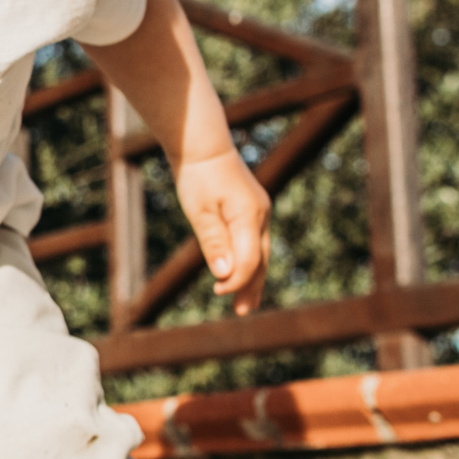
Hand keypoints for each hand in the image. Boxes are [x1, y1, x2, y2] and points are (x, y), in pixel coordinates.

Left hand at [174, 148, 269, 314]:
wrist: (204, 146)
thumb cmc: (197, 177)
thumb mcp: (199, 211)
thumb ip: (213, 243)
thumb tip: (225, 275)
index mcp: (248, 215)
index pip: (249, 260)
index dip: (236, 281)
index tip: (218, 292)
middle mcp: (261, 215)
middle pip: (261, 260)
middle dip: (251, 287)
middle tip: (242, 311)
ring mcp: (260, 212)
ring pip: (260, 252)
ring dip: (252, 277)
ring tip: (245, 303)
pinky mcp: (253, 210)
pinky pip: (255, 241)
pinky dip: (249, 260)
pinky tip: (240, 274)